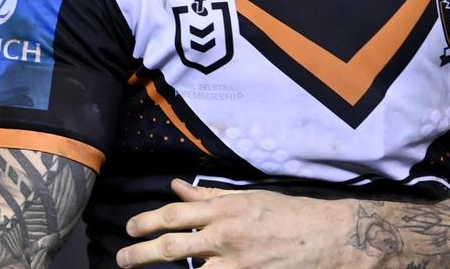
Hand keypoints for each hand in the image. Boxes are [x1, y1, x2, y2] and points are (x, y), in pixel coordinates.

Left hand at [116, 179, 357, 267]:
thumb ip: (209, 197)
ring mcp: (236, 263)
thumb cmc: (288, 215)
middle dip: (142, 254)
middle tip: (123, 260)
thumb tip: (178, 187)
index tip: (130, 228)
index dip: (148, 221)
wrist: (326, 238)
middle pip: (174, 246)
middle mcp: (226, 235)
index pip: (176, 215)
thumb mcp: (247, 198)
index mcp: (226, 209)